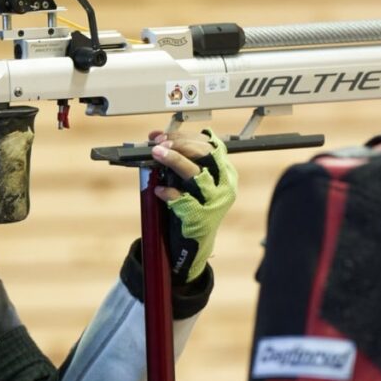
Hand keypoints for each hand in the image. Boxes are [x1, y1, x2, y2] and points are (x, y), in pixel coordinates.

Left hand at [149, 128, 237, 281]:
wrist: (193, 244)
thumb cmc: (190, 207)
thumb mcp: (187, 181)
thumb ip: (178, 161)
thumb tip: (156, 140)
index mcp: (224, 172)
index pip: (209, 145)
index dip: (183, 137)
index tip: (161, 135)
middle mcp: (225, 184)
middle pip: (207, 156)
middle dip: (181, 145)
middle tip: (159, 144)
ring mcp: (215, 202)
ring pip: (197, 175)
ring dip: (175, 161)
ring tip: (157, 154)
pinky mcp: (203, 219)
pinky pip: (186, 202)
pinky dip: (171, 194)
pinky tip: (159, 190)